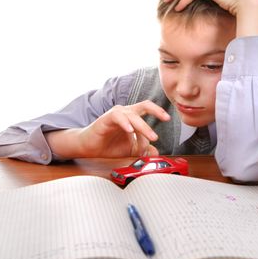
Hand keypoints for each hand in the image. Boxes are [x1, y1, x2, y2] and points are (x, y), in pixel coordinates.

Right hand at [45, 100, 170, 157]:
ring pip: (133, 115)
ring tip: (151, 137)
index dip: (158, 112)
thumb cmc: (108, 145)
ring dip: (143, 127)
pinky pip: (118, 117)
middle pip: (143, 106)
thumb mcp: (130, 149)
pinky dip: (125, 123)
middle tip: (163, 124)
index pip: (147, 109)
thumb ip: (143, 149)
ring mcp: (115, 114)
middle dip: (156, 113)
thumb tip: (156, 152)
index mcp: (132, 116)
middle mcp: (125, 112)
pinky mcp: (105, 119)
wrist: (89, 148)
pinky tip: (130, 131)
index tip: (168, 118)